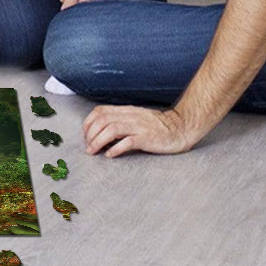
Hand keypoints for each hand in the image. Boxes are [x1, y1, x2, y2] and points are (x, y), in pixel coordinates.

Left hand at [83, 104, 197, 156]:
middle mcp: (129, 116)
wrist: (180, 127)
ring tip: (93, 151)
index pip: (99, 111)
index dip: (88, 123)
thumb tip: (101, 132)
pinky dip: (116, 149)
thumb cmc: (156, 125)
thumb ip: (119, 121)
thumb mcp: (135, 118)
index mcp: (125, 111)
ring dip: (98, 141)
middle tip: (88, 147)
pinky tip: (110, 155)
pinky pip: (127, 142)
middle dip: (90, 134)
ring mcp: (138, 127)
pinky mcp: (146, 138)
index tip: (85, 135)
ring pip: (111, 130)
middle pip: (102, 120)